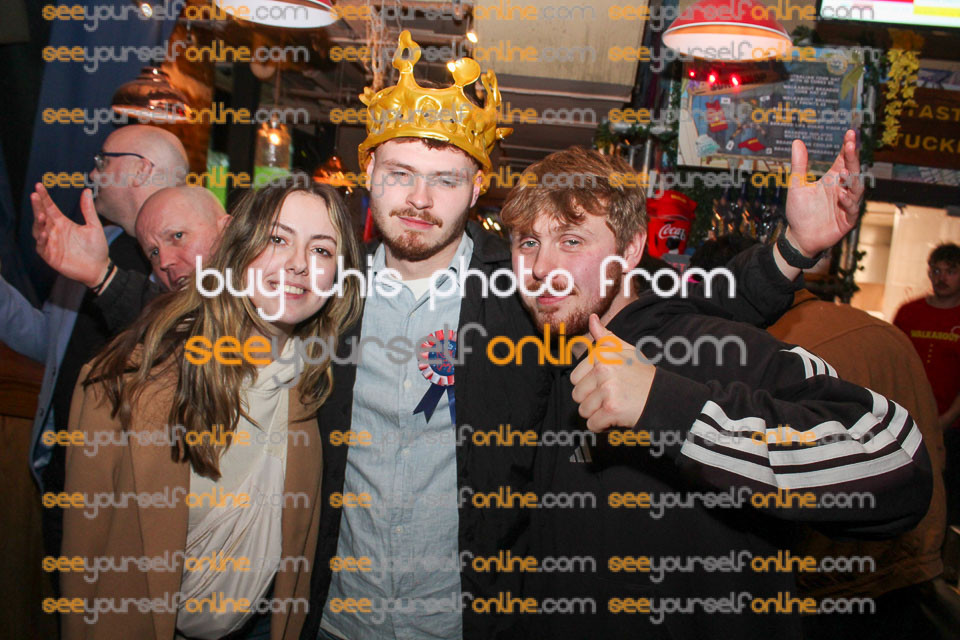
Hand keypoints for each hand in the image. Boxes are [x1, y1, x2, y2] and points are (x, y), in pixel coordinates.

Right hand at [31, 185, 109, 287]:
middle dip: (37, 206)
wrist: (99, 268)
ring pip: (38, 230)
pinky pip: (42, 246)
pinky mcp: (50, 256)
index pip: (50, 207)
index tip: (39, 185)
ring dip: (38, 223)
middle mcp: (54, 231)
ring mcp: (51, 243)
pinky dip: (42, 239)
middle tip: (35, 195)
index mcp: (63, 223)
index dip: (44, 197)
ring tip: (41, 215)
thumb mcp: (94, 226)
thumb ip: (88, 210)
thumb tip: (87, 191)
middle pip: (41, 216)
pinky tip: (46, 233)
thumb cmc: (97, 248)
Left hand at [569, 314, 655, 432]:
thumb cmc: (643, 376)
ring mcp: (607, 389)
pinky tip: (615, 418)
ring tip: (615, 406)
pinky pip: (592, 424)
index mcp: (602, 355)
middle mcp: (603, 369)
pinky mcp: (611, 408)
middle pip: (577, 395)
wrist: (664, 397)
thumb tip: (592, 319)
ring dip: (597, 414)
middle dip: (591, 401)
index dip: (589, 386)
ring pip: (584, 411)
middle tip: (611, 398)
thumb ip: (606, 337)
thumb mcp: (627, 351)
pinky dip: (602, 427)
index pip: (575, 378)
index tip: (605, 386)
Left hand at [784, 129, 863, 255]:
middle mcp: (842, 189)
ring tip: (843, 172)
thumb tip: (797, 141)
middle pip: (852, 170)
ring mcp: (847, 203)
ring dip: (851, 180)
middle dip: (852, 157)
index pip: (843, 159)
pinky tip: (842, 195)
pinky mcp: (848, 219)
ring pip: (856, 189)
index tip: (850, 133)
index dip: (848, 147)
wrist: (799, 237)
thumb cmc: (800, 212)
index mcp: (832, 179)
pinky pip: (852, 209)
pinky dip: (848, 201)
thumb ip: (799, 165)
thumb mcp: (797, 186)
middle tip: (850, 144)